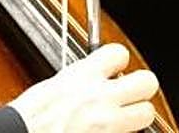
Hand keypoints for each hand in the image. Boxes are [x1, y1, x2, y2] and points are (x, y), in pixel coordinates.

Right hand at [8, 43, 158, 132]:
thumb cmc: (30, 119)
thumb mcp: (53, 87)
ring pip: (148, 113)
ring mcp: (108, 123)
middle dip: (141, 87)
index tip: (116, 68)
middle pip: (147, 81)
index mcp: (82, 77)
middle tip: (130, 94)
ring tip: (122, 118)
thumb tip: (95, 77)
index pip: (120, 53)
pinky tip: (109, 132)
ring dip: (137, 116)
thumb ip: (80, 80)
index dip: (120, 61)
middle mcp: (100, 97)